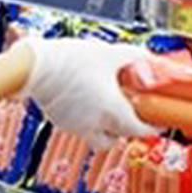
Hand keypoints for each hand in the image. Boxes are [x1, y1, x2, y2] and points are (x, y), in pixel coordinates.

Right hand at [19, 38, 153, 149]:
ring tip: (105, 101)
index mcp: (111, 111)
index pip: (141, 130)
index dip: (153, 126)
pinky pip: (81, 126)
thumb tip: (148, 59)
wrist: (33, 66)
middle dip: (128, 128)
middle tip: (131, 110)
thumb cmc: (69, 61)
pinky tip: (85, 96)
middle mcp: (94, 124)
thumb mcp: (109, 54)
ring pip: (99, 135)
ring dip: (106, 124)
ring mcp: (76, 126)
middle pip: (119, 138)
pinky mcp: (61, 121)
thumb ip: (133, 57)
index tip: (158, 120)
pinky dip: (88, 116)